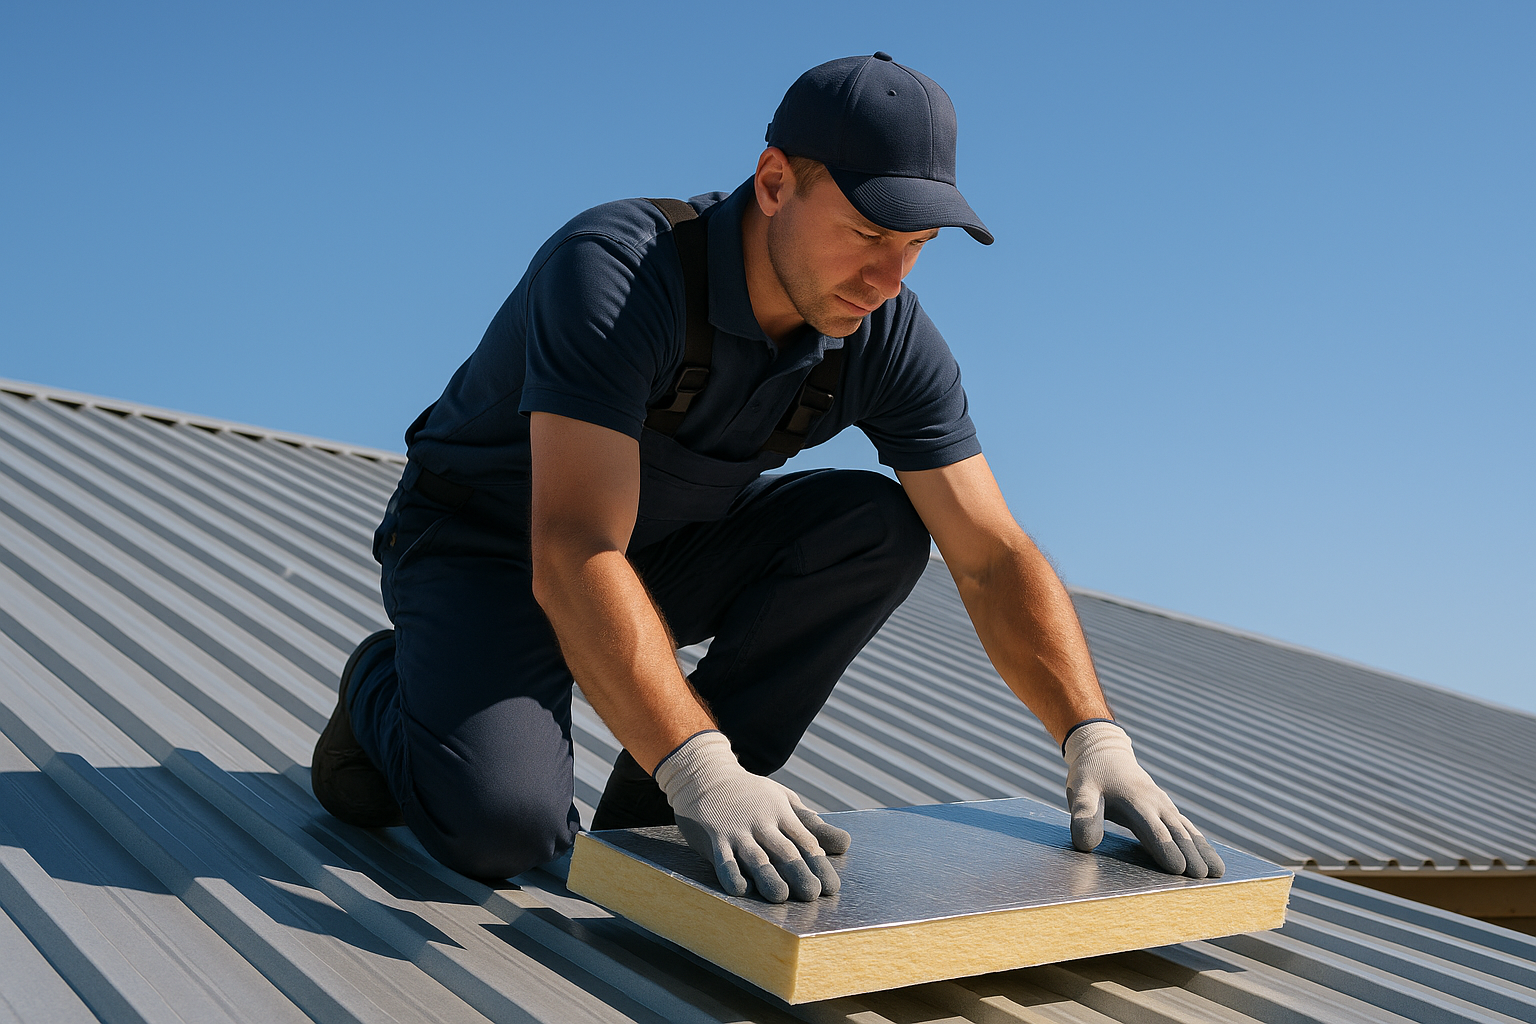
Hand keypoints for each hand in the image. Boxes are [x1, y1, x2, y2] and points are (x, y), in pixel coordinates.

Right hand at [653, 731, 850, 901]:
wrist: (705, 775)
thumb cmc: (751, 794)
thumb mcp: (784, 801)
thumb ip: (812, 825)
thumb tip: (846, 844)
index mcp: (781, 812)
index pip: (804, 840)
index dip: (819, 864)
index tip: (831, 888)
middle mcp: (761, 821)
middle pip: (783, 850)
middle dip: (798, 873)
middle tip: (812, 894)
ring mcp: (736, 830)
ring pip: (755, 856)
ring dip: (767, 876)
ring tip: (780, 896)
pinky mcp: (713, 837)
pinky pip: (723, 858)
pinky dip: (731, 873)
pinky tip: (740, 889)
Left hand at [1063, 720, 1224, 878]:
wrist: (1105, 751)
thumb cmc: (1091, 775)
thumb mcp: (1080, 792)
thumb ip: (1084, 816)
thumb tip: (1086, 845)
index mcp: (1136, 801)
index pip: (1153, 830)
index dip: (1166, 849)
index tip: (1179, 869)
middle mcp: (1156, 803)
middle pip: (1177, 832)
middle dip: (1191, 855)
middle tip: (1204, 877)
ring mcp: (1164, 805)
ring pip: (1187, 830)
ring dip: (1202, 850)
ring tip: (1218, 872)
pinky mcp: (1166, 808)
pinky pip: (1187, 826)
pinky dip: (1200, 841)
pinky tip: (1211, 857)